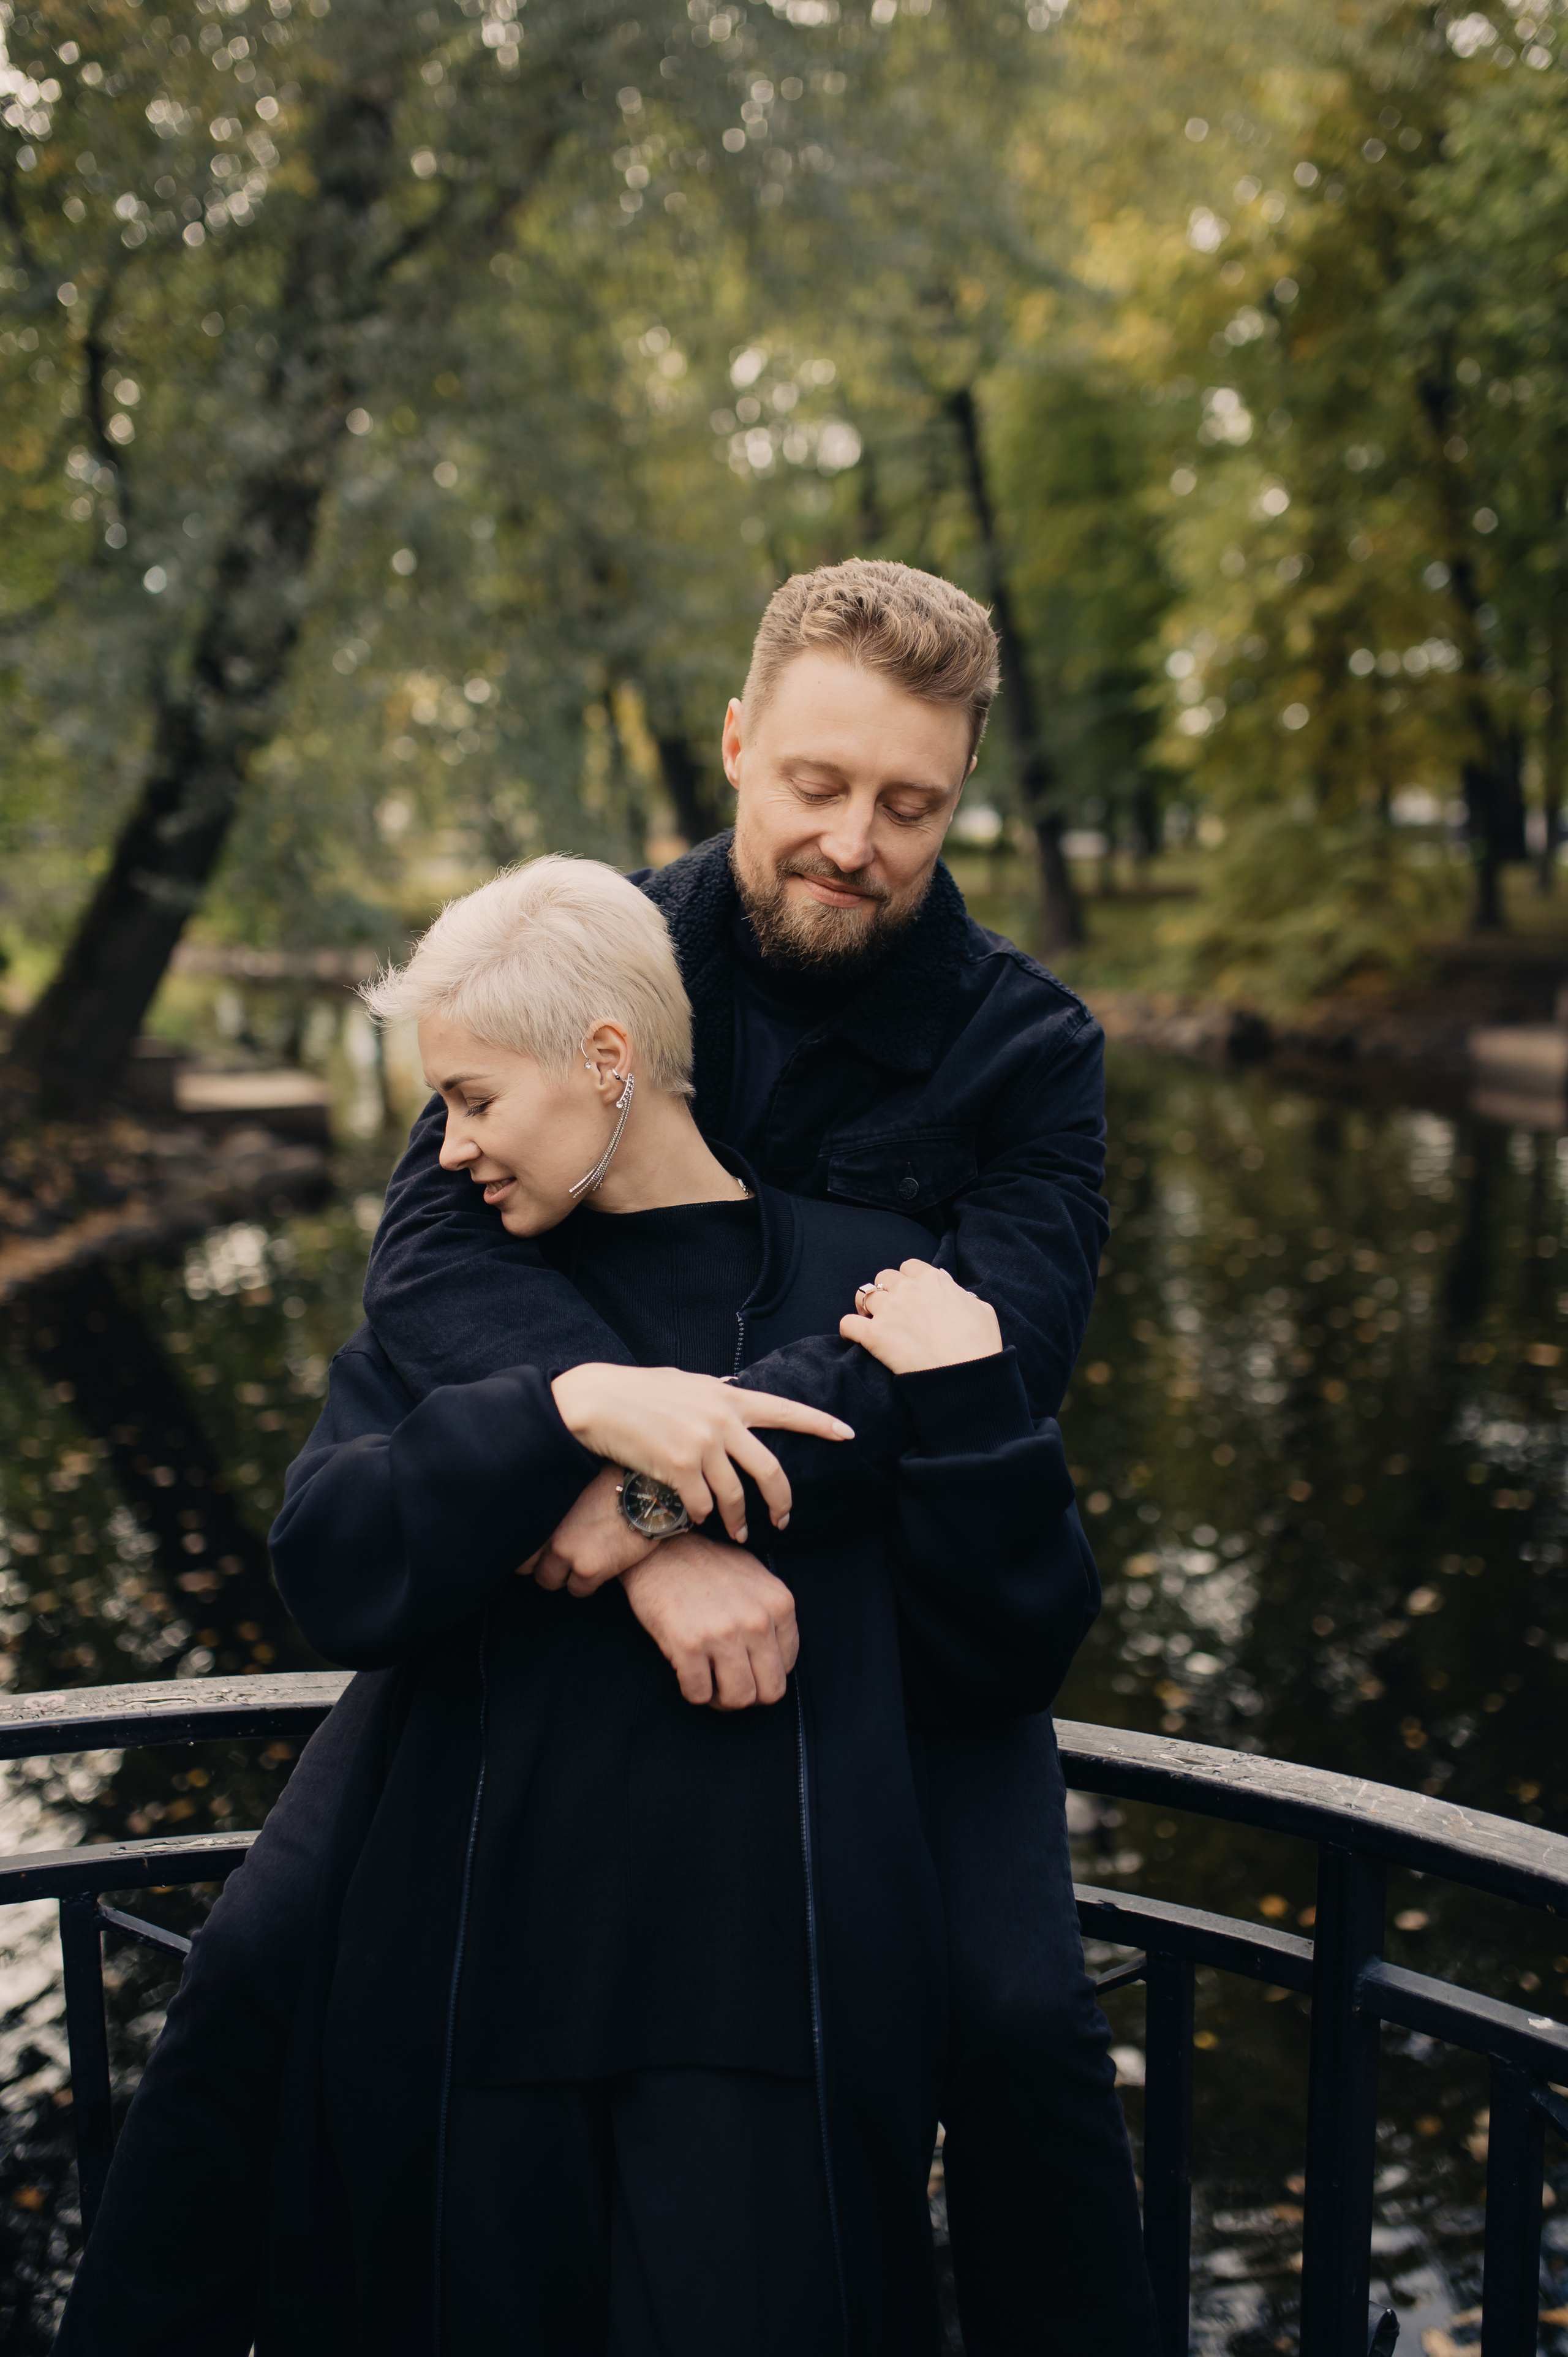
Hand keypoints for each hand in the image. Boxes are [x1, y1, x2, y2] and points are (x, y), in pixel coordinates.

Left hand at [522, 1465, 656, 1594]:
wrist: (648, 1493)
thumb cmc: (616, 1482)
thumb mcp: (575, 1481)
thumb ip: (555, 1501)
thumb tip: (544, 1514)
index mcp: (541, 1508)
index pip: (515, 1541)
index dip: (528, 1548)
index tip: (539, 1548)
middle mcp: (547, 1531)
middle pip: (527, 1567)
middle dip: (543, 1564)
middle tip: (563, 1556)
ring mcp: (565, 1551)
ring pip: (550, 1581)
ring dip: (564, 1575)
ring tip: (584, 1559)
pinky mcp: (588, 1569)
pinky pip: (578, 1590)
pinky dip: (588, 1583)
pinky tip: (601, 1565)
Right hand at [549, 1363, 853, 1543]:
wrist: (595, 1402)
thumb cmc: (637, 1392)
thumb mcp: (686, 1383)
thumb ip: (717, 1396)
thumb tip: (738, 1392)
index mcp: (728, 1397)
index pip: (786, 1410)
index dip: (820, 1424)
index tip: (847, 1434)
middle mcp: (722, 1420)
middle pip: (770, 1470)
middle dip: (782, 1502)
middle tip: (783, 1520)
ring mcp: (701, 1445)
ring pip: (735, 1496)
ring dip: (738, 1520)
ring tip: (736, 1532)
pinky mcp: (679, 1467)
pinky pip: (703, 1504)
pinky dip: (704, 1515)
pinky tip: (698, 1515)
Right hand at [621, 1533, 798, 1709]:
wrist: (659, 1549)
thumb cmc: (706, 1564)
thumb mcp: (755, 1577)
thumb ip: (772, 1614)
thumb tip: (777, 1658)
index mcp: (779, 1604)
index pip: (786, 1667)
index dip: (763, 1674)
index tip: (744, 1666)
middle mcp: (757, 1621)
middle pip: (770, 1692)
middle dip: (749, 1694)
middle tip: (727, 1683)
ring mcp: (723, 1634)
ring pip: (738, 1699)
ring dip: (721, 1698)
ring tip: (708, 1679)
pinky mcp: (688, 1645)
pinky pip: (699, 1694)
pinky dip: (692, 1690)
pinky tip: (686, 1670)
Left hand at [838, 1258, 1002, 1374]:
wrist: (966, 1376)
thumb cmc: (980, 1346)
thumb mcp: (982, 1310)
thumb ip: (964, 1296)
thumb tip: (957, 1295)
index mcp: (933, 1280)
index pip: (910, 1267)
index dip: (908, 1281)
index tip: (911, 1295)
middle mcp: (908, 1290)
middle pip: (884, 1277)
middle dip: (886, 1291)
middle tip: (892, 1310)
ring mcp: (889, 1311)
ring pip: (864, 1296)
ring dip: (866, 1308)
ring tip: (872, 1322)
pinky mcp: (874, 1335)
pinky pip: (847, 1324)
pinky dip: (849, 1329)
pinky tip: (855, 1337)